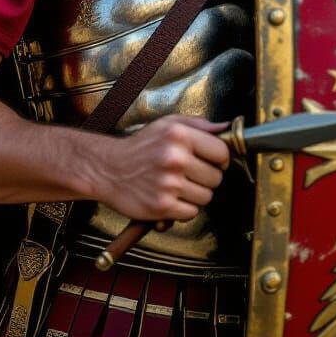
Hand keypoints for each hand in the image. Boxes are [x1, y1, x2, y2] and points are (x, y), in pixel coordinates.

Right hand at [91, 115, 229, 221]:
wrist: (109, 168)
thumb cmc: (140, 146)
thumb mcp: (167, 124)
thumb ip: (198, 124)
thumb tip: (226, 127)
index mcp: (179, 135)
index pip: (221, 152)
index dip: (221, 159)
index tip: (214, 162)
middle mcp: (175, 158)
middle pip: (216, 177)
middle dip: (207, 178)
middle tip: (191, 174)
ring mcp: (168, 184)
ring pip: (206, 197)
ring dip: (196, 194)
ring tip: (179, 185)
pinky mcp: (162, 206)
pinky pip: (191, 213)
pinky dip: (184, 209)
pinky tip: (172, 197)